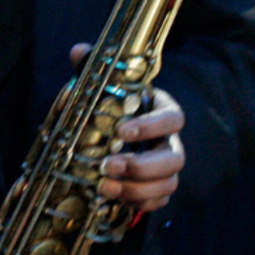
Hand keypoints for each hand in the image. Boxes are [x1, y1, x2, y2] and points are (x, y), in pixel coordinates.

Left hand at [70, 43, 186, 213]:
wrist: (121, 133)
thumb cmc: (116, 106)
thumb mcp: (107, 85)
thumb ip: (96, 67)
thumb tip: (79, 51)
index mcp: (163, 113)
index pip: (173, 119)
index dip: (151, 127)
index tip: (121, 130)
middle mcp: (170, 142)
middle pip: (175, 159)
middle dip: (142, 166)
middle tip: (108, 165)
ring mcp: (167, 168)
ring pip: (169, 184)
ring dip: (137, 189)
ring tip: (103, 187)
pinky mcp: (158, 188)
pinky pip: (160, 201)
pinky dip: (140, 204)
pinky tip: (115, 200)